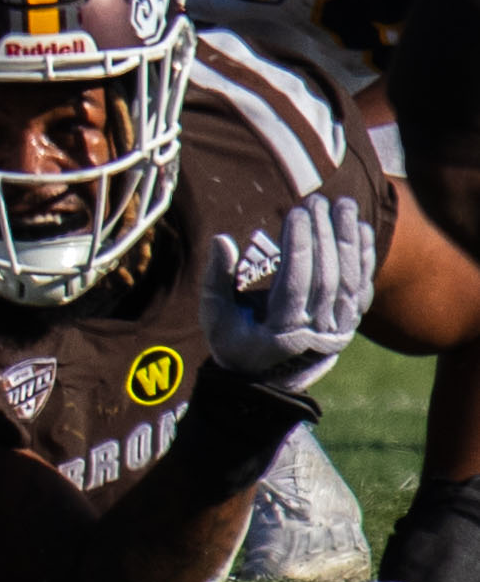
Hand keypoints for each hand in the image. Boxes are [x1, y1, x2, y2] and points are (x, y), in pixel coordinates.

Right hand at [208, 190, 374, 390]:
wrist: (265, 381)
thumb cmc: (233, 342)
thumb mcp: (214, 315)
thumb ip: (217, 277)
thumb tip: (223, 239)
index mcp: (282, 332)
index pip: (297, 282)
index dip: (299, 246)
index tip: (296, 212)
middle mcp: (317, 333)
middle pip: (329, 278)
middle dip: (325, 235)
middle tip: (318, 200)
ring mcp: (338, 331)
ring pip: (351, 282)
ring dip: (351, 241)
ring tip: (345, 205)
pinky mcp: (349, 325)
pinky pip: (364, 290)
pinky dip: (366, 260)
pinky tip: (363, 231)